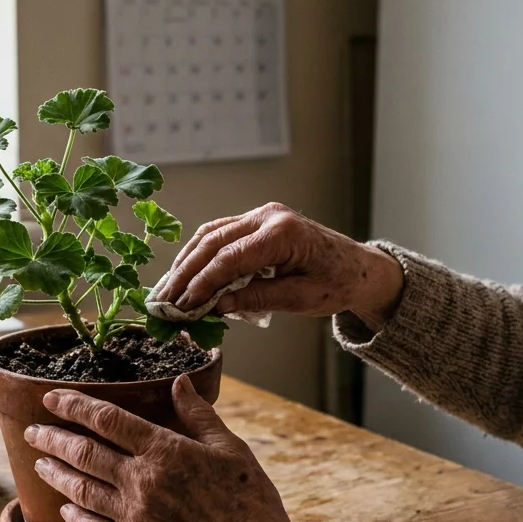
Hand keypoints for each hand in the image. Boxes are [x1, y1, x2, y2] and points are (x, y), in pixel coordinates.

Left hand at [26, 375, 291, 521]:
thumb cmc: (249, 499)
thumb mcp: (230, 447)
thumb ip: (199, 414)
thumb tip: (179, 381)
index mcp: (165, 450)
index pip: (107, 420)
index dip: (74, 406)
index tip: (52, 398)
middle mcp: (142, 480)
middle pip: (84, 453)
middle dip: (52, 438)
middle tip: (33, 431)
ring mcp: (135, 515)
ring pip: (81, 489)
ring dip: (56, 473)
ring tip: (40, 463)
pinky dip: (75, 516)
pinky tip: (65, 508)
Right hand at [153, 202, 405, 328]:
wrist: (359, 268)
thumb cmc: (337, 283)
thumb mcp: (301, 299)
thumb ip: (258, 299)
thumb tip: (216, 307)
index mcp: (283, 232)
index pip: (229, 258)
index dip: (202, 283)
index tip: (183, 306)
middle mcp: (268, 216)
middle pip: (213, 242)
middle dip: (185, 273)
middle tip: (164, 301)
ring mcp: (261, 214)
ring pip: (210, 234)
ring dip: (186, 262)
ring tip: (167, 290)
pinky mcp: (256, 221)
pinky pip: (220, 234)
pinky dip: (199, 255)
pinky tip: (184, 275)